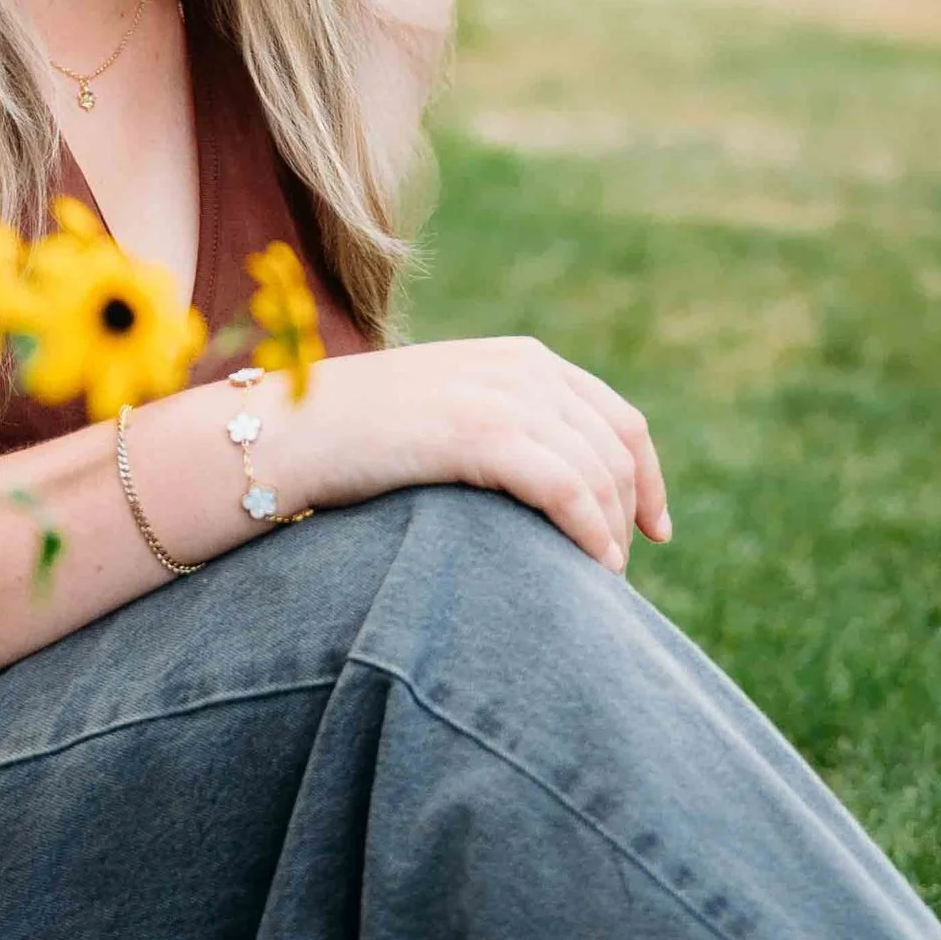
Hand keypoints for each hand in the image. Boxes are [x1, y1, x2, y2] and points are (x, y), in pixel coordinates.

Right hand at [275, 337, 670, 573]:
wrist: (287, 430)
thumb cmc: (351, 436)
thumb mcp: (442, 413)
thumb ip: (496, 426)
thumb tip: (543, 486)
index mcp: (520, 358)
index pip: (617, 418)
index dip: (647, 477)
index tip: (653, 530)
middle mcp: (522, 369)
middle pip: (616, 448)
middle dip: (630, 512)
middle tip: (619, 569)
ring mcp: (503, 396)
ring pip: (597, 472)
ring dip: (612, 531)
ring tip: (604, 580)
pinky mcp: (481, 433)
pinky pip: (567, 489)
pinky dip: (590, 532)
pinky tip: (591, 566)